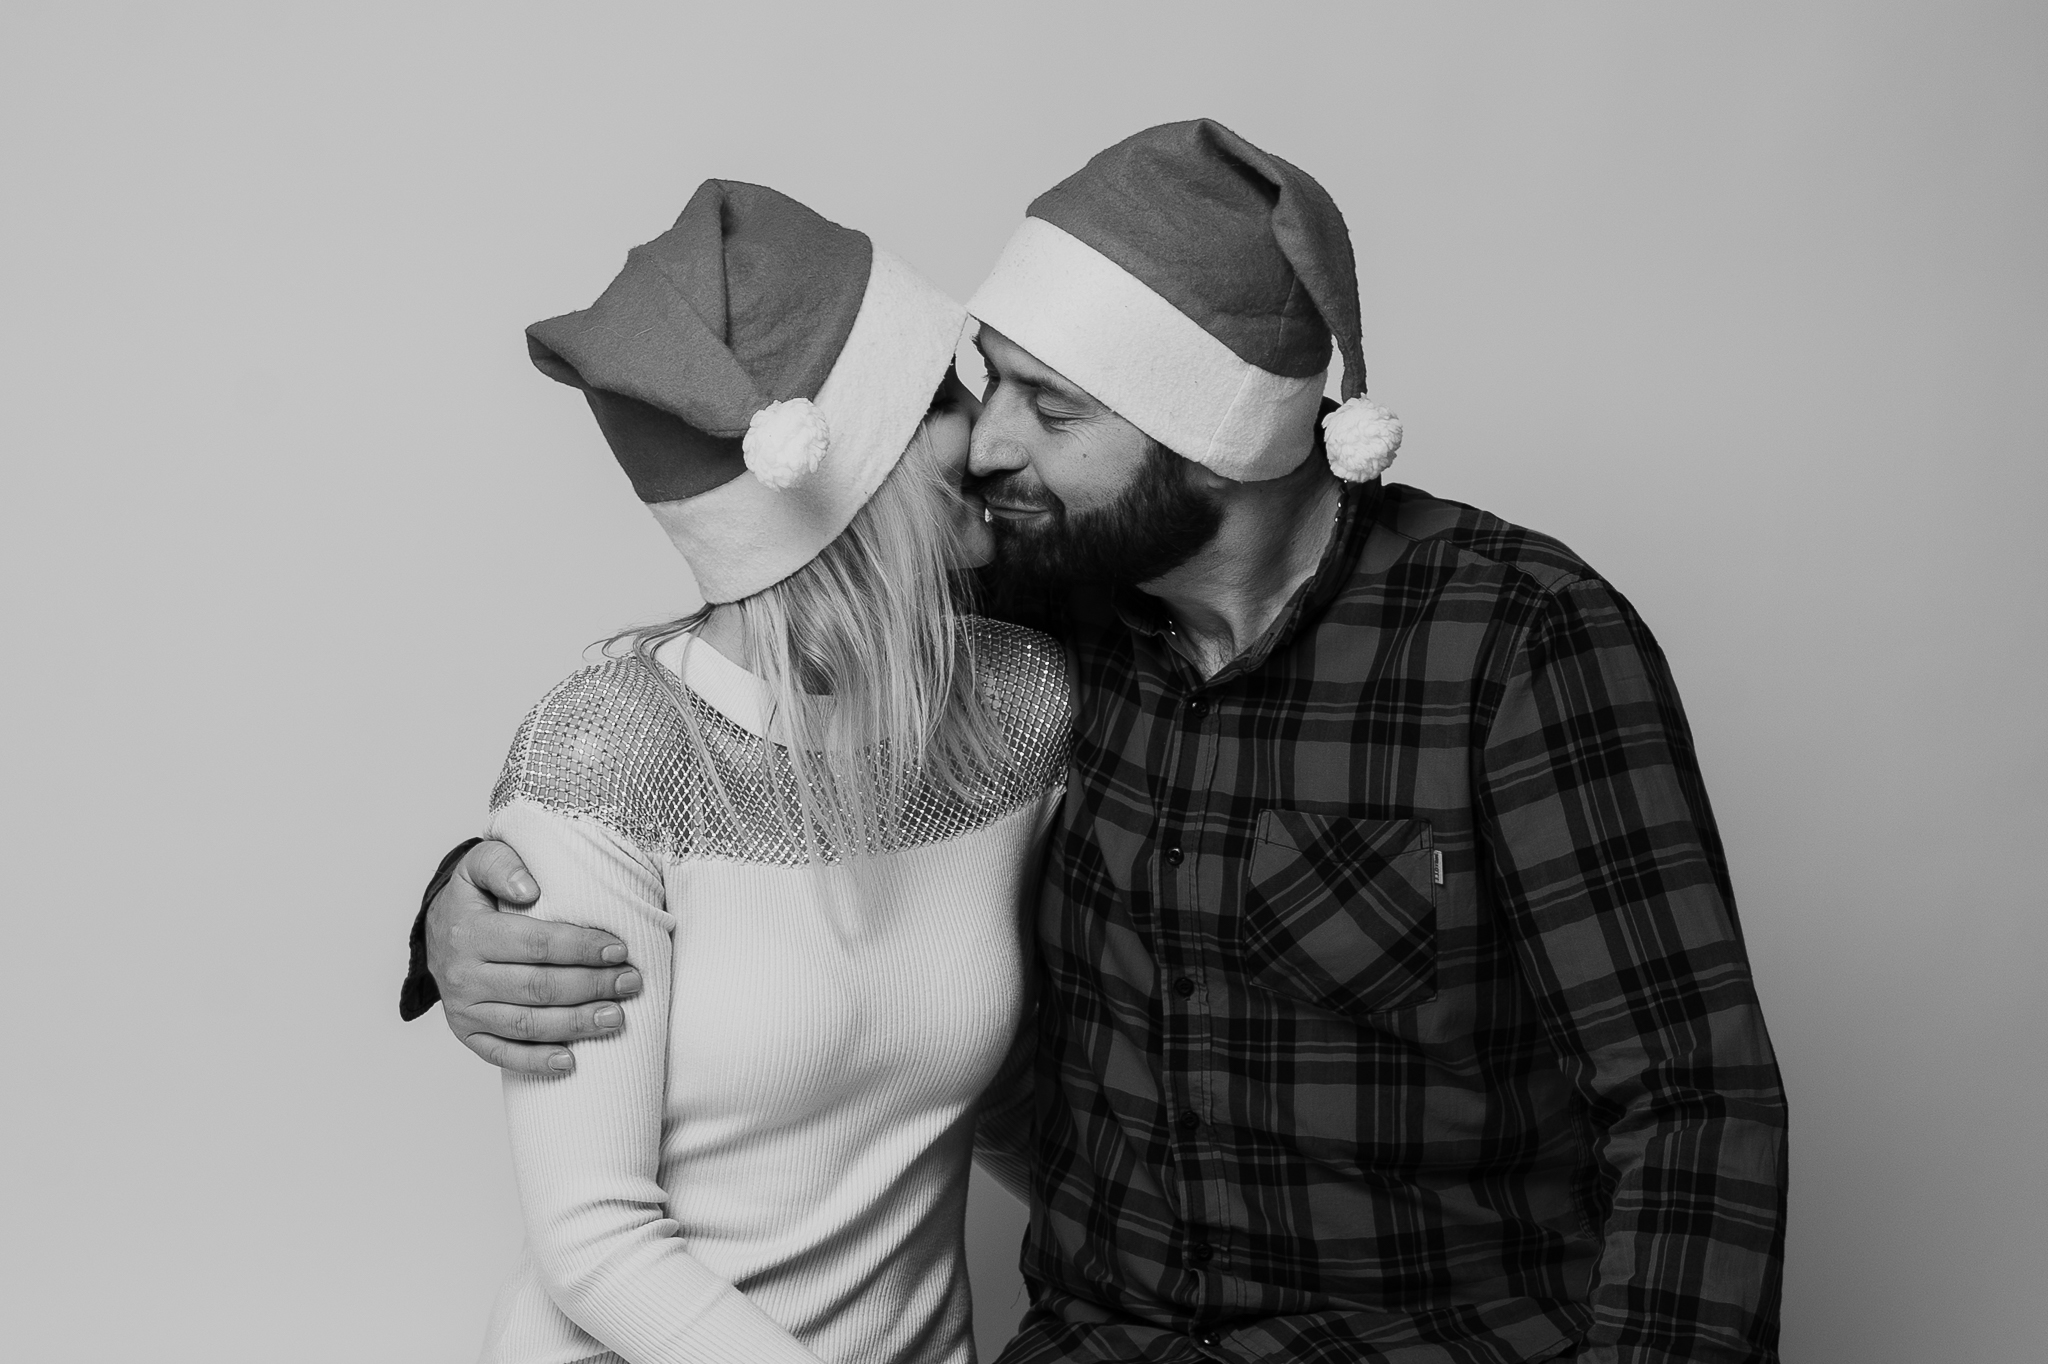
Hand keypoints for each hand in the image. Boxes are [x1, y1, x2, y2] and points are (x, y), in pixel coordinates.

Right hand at [426, 840, 640, 1073]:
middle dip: (591, 986)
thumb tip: (529, 888)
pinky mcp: (467, 1033)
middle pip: (537, 987)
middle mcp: (463, 976)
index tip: (619, 949)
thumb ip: (503, 864)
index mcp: (470, 933)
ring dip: (575, 1025)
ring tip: (616, 1018)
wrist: (438, 930)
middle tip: (631, 982)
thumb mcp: (480, 865)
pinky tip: (571, 1061)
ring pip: (526, 1024)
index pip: (535, 944)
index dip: (581, 948)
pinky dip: (536, 1062)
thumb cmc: (473, 896)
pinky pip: (501, 1054)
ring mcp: (464, 1010)